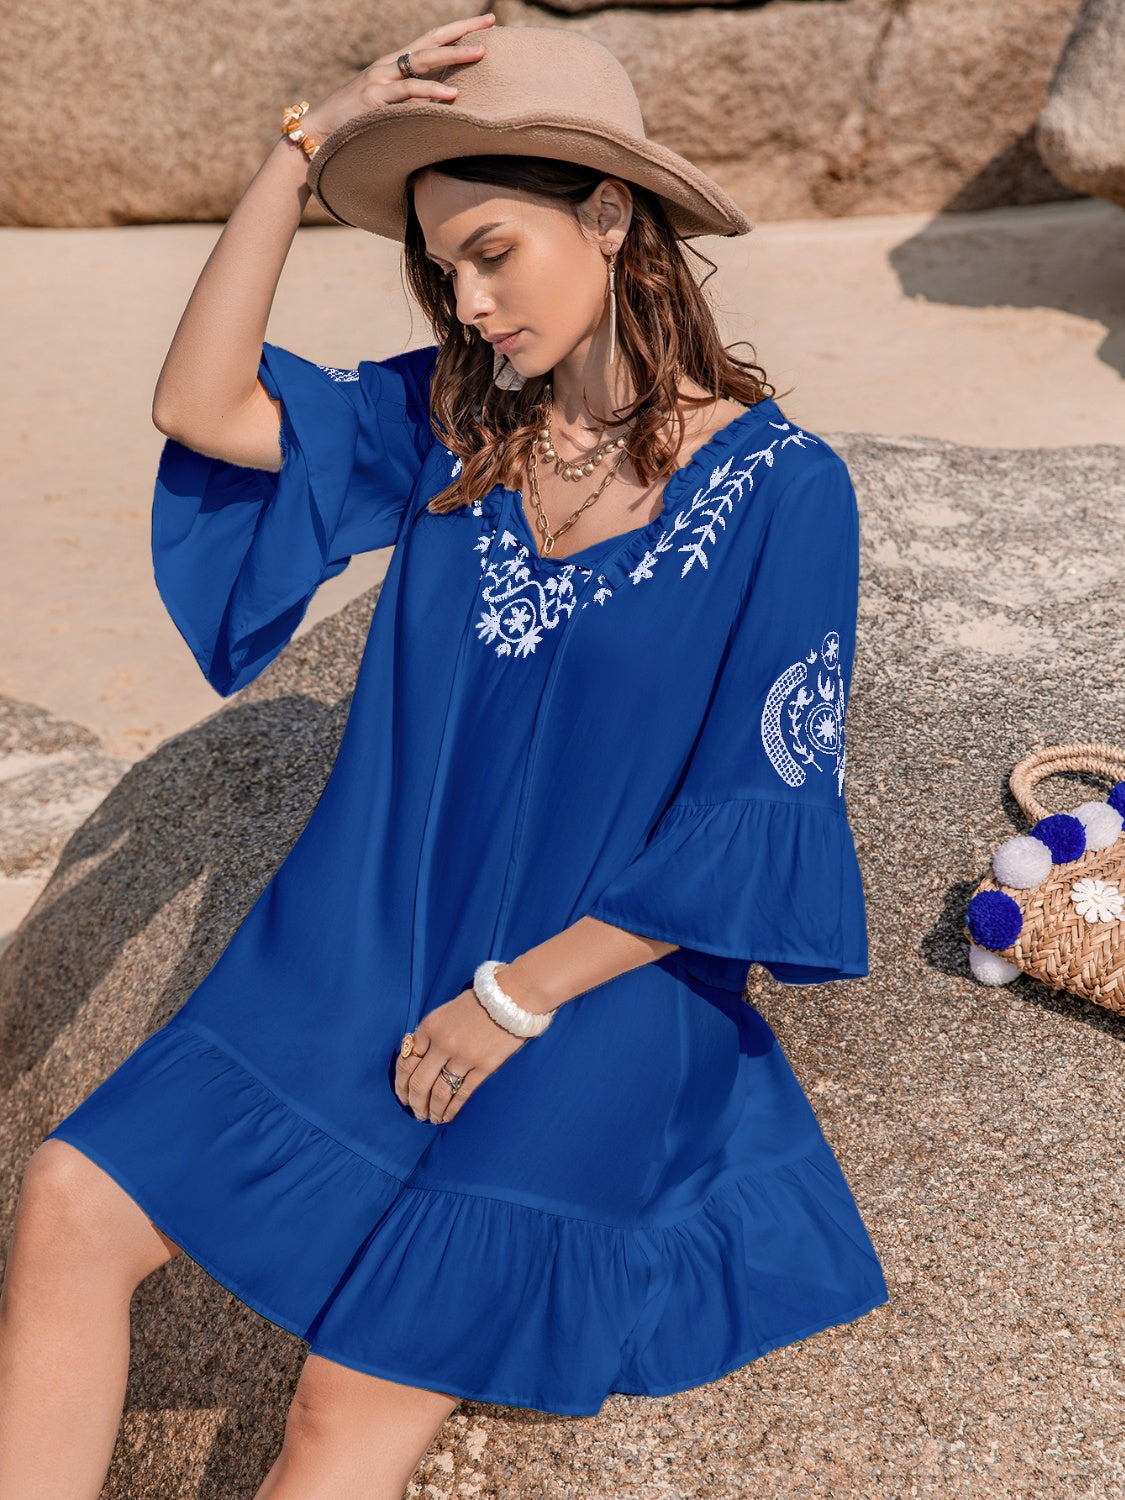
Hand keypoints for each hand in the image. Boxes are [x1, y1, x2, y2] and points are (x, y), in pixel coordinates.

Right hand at [302, 12, 495, 143]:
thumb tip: (446, 107)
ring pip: (422, 62)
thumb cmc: (356, 124)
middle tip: (490, 26)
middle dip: (462, 33)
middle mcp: (389, 66)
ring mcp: (381, 80)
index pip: (431, 40)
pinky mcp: (374, 99)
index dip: (459, 30)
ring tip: (480, 54)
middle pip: (431, 42)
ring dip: (453, 55)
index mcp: (394, 66)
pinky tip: (452, 94)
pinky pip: (408, 93)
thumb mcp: (389, 107)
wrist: (318, 134)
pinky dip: (431, 92)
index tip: (487, 22)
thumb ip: (414, 102)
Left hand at [394, 985, 527, 1123]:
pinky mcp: (484, 1067)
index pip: (406, 1063)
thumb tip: (418, 1061)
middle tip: (416, 1113)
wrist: (512, 996)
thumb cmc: (478, 1004)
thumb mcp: (445, 1013)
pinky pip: (462, 1094)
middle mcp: (442, 1043)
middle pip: (419, 1083)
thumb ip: (430, 1035)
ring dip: (432, 1110)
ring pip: (439, 1093)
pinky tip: (448, 1117)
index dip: (401, 1085)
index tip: (403, 1097)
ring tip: (431, 1118)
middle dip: (415, 1103)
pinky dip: (452, 1109)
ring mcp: (463, 1056)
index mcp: (429, 1027)